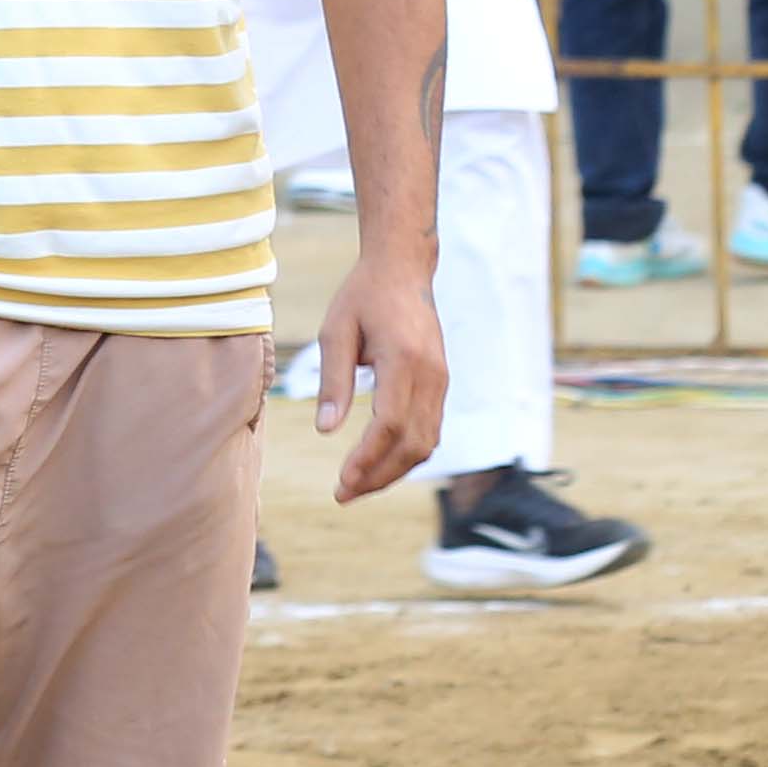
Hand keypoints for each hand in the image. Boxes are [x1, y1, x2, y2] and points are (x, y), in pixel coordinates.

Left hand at [310, 243, 448, 506]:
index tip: (342, 482)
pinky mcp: (440, 384)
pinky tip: (378, 465)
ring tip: (356, 487)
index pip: (391, 423)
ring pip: (427, 442)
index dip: (369, 457)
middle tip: (342, 495)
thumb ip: (332, 381)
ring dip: (394, 471)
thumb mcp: (335, 332)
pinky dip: (406, 454)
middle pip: (414, 442)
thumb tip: (326, 430)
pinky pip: (430, 429)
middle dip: (379, 475)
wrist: (403, 272)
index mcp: (405, 359)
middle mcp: (432, 374)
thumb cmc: (362, 298)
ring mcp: (441, 380)